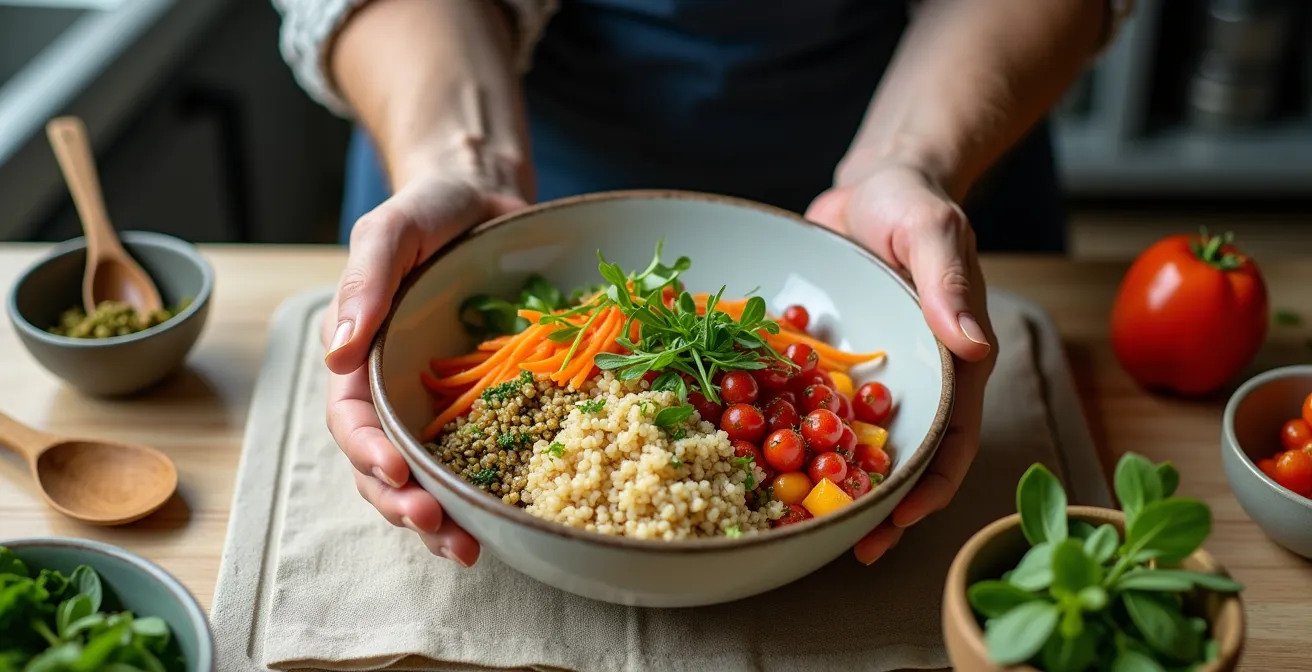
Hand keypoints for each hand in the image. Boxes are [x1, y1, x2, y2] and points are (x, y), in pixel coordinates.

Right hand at [323, 171, 525, 566]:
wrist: (484, 199)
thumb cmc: (428, 211)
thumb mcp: (389, 232)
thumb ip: (364, 283)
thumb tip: (337, 353)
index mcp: (358, 357)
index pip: (351, 418)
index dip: (368, 452)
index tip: (396, 474)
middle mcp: (391, 390)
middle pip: (383, 465)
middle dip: (403, 505)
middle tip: (438, 530)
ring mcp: (436, 403)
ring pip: (425, 477)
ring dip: (438, 520)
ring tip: (466, 549)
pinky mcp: (482, 405)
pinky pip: (478, 457)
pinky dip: (483, 494)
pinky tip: (502, 523)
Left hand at [806, 160, 996, 564]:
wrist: (870, 185)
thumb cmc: (913, 202)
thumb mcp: (932, 231)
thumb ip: (948, 284)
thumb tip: (974, 346)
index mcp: (950, 362)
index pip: (953, 438)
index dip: (932, 484)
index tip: (902, 519)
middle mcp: (909, 380)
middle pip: (902, 456)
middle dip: (879, 506)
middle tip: (848, 548)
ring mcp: (863, 376)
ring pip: (849, 441)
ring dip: (830, 483)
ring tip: (800, 525)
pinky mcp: (823, 364)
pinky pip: (803, 405)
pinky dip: (784, 434)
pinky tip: (752, 459)